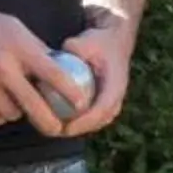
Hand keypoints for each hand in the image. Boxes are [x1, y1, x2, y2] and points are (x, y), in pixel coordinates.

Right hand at [0, 0, 69, 133]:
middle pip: (35, 107)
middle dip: (50, 123)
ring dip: (17, 113)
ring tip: (14, 101)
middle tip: (57, 129)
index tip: (81, 105)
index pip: (55, 75)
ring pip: (12, 114)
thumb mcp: (15, 27)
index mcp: (20, 48)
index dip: (72, 94)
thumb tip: (61, 67)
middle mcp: (3, 67)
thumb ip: (36, 49)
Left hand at [53, 15, 133, 136]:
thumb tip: (59, 55)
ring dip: (77, 128)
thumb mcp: (88, 41)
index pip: (103, 109)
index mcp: (116, 84)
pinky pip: (93, 118)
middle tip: (55, 131)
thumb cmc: (99, 42)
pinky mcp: (106, 104)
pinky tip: (57, 120)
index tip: (66, 127)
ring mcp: (114, 102)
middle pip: (99, 121)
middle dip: (78, 130)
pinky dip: (77, 122)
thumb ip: (75, 48)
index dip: (85, 121)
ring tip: (54, 129)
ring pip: (96, 123)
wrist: (114, 43)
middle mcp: (117, 97)